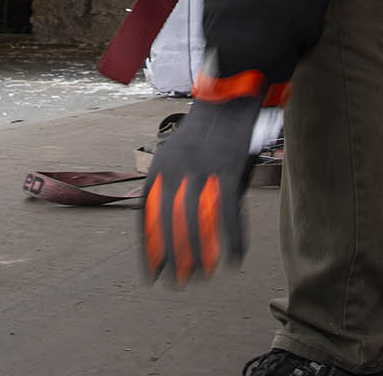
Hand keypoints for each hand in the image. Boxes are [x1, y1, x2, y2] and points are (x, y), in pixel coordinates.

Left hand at [140, 95, 261, 283]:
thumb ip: (182, 191)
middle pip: (168, 222)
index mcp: (159, 168)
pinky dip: (233, 238)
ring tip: (203, 277)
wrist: (228, 98)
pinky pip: (229, 211)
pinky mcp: (227, 167)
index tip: (151, 273)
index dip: (148, 248)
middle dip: (172, 257)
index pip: (146, 216)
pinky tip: (236, 258)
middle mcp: (175, 169)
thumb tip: (189, 231)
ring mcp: (201, 168)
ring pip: (197, 220)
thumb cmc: (208, 134)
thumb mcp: (185, 159)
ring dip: (200, 253)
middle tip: (177, 283)